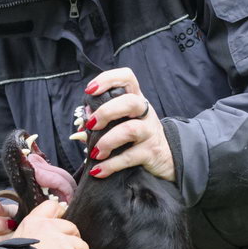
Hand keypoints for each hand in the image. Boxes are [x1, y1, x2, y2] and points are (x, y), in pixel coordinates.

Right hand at [17, 199, 93, 248]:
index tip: (62, 223)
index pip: (52, 207)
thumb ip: (27, 240)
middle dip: (73, 239)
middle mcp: (50, 228)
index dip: (60, 212)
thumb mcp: (14, 244)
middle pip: (71, 228)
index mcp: (34, 223)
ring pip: (82, 246)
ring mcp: (63, 242)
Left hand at [83, 67, 175, 181]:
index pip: (127, 78)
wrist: (166, 158)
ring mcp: (150, 132)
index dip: (108, 79)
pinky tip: (98, 170)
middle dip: (106, 112)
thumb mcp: (124, 122)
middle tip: (91, 125)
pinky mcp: (151, 152)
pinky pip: (129, 157)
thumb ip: (104, 120)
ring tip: (96, 153)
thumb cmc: (137, 137)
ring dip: (107, 141)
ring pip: (131, 129)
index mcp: (136, 100)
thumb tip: (82, 123)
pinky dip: (111, 165)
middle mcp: (145, 112)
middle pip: (130, 102)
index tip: (90, 91)